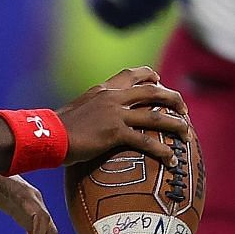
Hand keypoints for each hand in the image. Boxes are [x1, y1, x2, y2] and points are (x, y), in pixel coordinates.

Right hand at [57, 65, 190, 167]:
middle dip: (174, 100)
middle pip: (154, 92)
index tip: (160, 81)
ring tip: (187, 135)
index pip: (133, 73)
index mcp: (104, 88)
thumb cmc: (56, 129)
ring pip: (156, 116)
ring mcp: (115, 114)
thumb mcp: (77, 110)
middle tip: (185, 112)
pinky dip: (162, 150)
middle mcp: (113, 97)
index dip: (151, 77)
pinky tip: (171, 160)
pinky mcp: (115, 132)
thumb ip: (92, 109)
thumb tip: (97, 120)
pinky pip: (146, 141)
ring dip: (176, 125)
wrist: (47, 135)